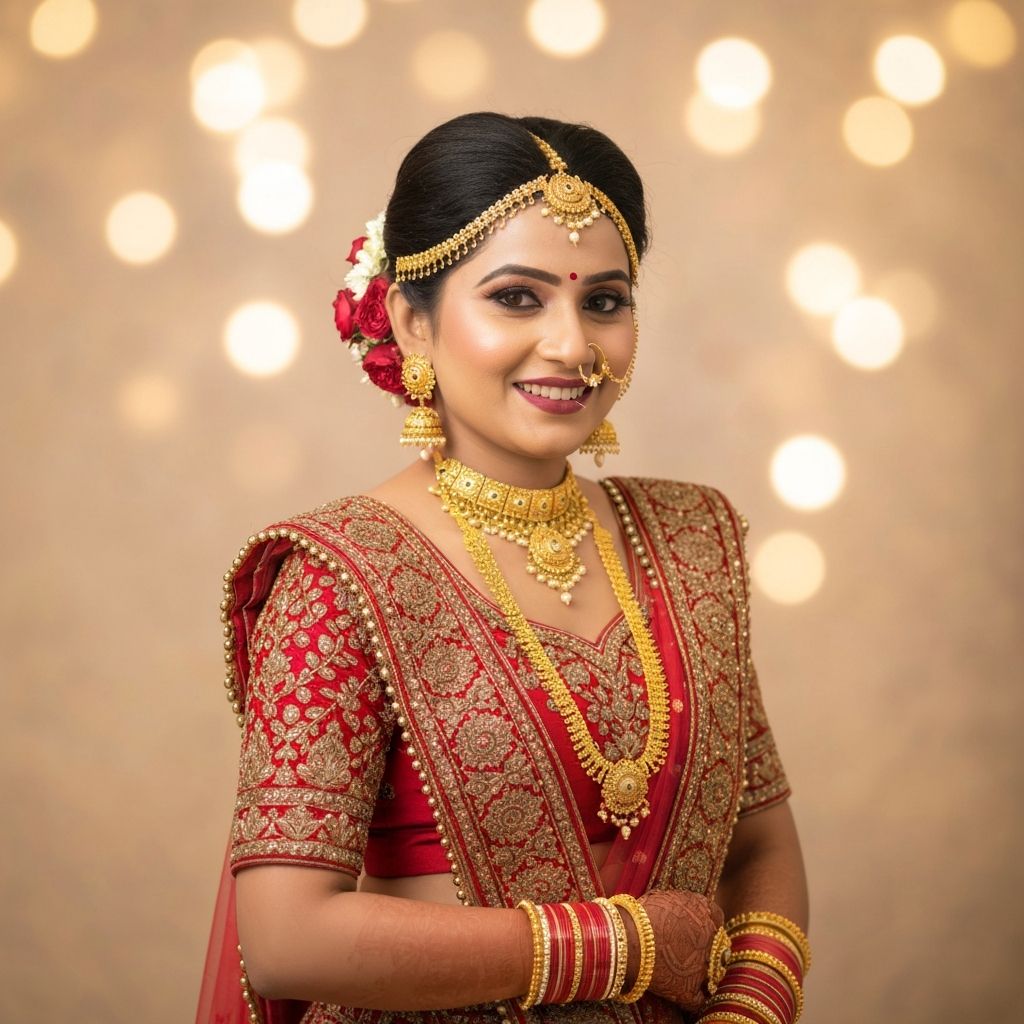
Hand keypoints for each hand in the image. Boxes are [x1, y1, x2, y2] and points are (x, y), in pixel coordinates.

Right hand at [639, 889, 723, 1009]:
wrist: (627, 939)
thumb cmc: (640, 915)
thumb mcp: (666, 898)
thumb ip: (682, 905)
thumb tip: (683, 909)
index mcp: (705, 912)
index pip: (716, 917)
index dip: (706, 923)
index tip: (695, 926)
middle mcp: (711, 940)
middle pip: (718, 946)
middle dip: (707, 948)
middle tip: (688, 949)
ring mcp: (703, 967)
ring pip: (712, 974)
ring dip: (702, 973)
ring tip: (683, 971)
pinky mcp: (689, 990)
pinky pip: (698, 998)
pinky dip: (691, 996)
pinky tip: (681, 990)